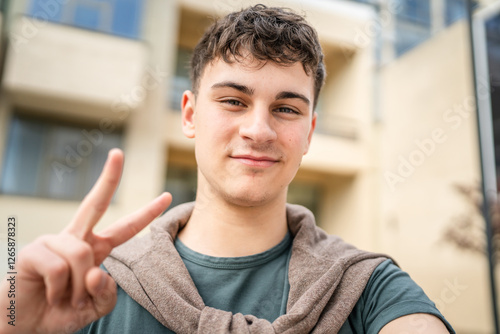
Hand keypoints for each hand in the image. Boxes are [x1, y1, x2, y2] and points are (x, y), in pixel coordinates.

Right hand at [0, 149, 171, 333]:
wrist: (25, 326)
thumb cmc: (61, 312)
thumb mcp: (94, 308)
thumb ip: (106, 293)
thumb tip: (97, 272)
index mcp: (95, 249)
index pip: (126, 228)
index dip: (147, 214)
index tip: (167, 197)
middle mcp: (76, 239)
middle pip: (95, 203)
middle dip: (108, 178)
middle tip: (118, 153)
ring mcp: (53, 241)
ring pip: (82, 255)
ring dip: (77, 287)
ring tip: (65, 299)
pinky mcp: (33, 251)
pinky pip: (59, 269)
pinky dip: (58, 290)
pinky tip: (49, 294)